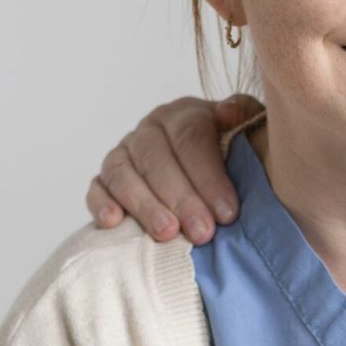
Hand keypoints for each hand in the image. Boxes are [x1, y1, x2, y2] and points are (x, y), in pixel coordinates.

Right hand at [85, 94, 258, 243]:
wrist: (212, 179)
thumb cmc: (236, 161)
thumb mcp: (248, 136)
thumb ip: (244, 120)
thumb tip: (228, 112)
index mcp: (185, 115)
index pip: (191, 136)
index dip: (209, 176)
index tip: (228, 213)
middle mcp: (151, 130)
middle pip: (158, 158)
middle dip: (181, 198)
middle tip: (203, 233)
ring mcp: (124, 153)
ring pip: (124, 173)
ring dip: (145, 204)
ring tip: (167, 233)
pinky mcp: (105, 180)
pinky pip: (97, 188)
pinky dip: (101, 203)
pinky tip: (112, 222)